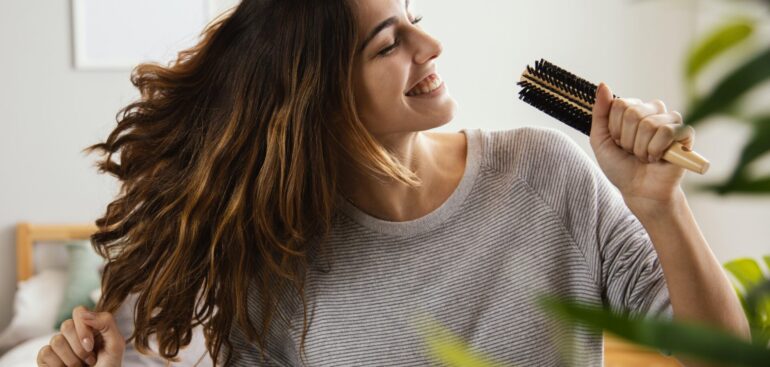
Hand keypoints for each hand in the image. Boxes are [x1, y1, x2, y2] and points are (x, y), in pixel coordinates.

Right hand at [37, 305, 124, 366]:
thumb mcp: (115, 345)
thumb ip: (106, 323)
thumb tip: (84, 313)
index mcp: (90, 327)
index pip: (79, 311)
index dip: (83, 328)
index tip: (91, 346)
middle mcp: (73, 333)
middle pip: (66, 325)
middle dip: (79, 348)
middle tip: (90, 360)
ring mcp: (59, 345)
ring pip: (56, 340)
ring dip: (72, 359)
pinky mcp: (46, 357)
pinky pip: (45, 352)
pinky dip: (58, 365)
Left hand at [590, 82, 694, 208]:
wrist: (639, 190)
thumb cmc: (620, 166)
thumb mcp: (600, 140)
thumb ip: (600, 113)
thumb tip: (603, 84)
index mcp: (634, 110)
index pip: (619, 104)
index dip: (614, 129)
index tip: (617, 143)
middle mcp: (653, 111)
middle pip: (633, 113)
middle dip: (627, 139)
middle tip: (632, 152)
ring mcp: (671, 121)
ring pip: (649, 124)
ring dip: (640, 148)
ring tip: (644, 156)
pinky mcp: (685, 134)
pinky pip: (668, 131)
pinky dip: (656, 149)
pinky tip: (658, 158)